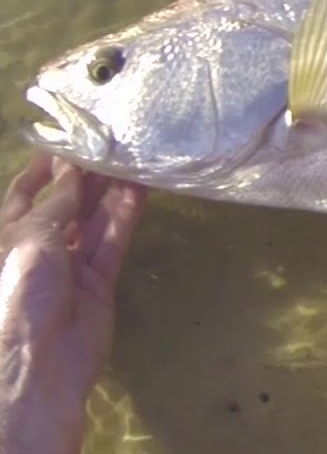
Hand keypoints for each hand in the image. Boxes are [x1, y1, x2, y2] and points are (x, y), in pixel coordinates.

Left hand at [0, 152, 145, 453]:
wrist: (37, 360)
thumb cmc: (17, 290)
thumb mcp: (31, 236)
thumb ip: (58, 204)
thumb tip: (73, 171)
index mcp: (6, 235)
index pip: (25, 193)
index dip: (46, 167)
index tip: (70, 139)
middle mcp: (37, 247)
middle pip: (64, 204)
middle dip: (85, 176)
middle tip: (112, 144)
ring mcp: (69, 265)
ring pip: (93, 221)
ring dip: (110, 192)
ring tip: (133, 159)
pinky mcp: (99, 281)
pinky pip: (113, 242)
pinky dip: (124, 217)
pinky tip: (139, 191)